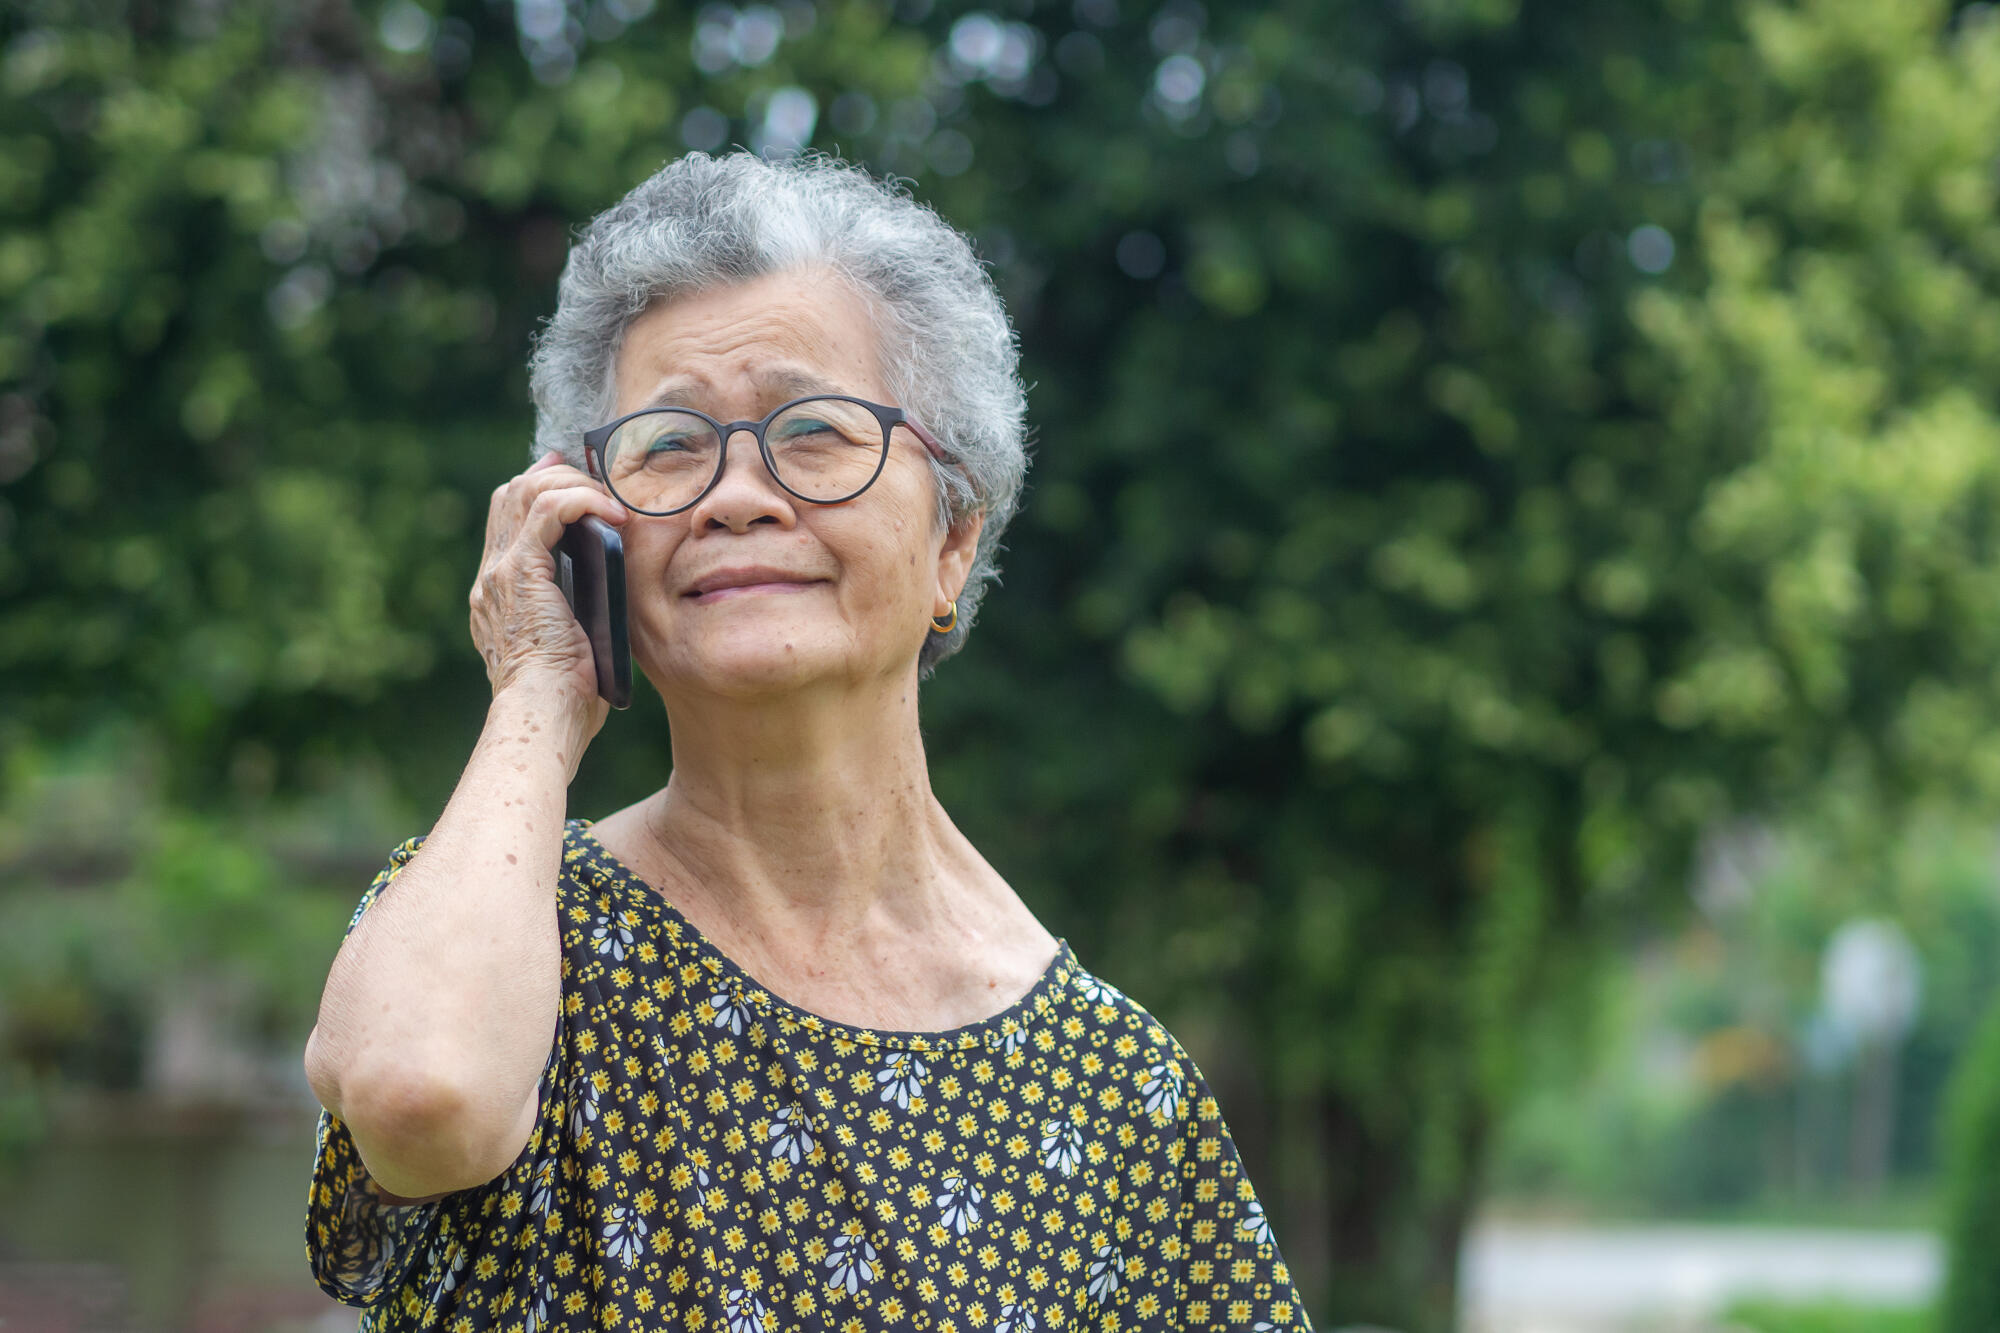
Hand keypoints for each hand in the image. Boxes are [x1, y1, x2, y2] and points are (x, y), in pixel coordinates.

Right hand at [470, 451, 629, 733]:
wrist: (541, 720)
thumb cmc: (565, 702)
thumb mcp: (573, 648)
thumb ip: (579, 619)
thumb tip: (609, 603)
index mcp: (500, 595)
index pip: (508, 521)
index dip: (541, 491)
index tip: (580, 484)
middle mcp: (492, 578)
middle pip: (511, 495)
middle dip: (556, 476)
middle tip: (598, 480)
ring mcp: (501, 572)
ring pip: (525, 492)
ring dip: (572, 484)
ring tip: (610, 499)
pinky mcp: (520, 573)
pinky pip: (548, 510)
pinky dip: (582, 500)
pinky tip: (612, 512)